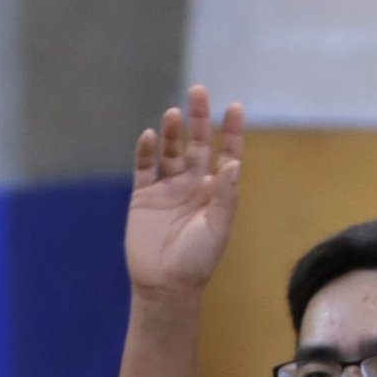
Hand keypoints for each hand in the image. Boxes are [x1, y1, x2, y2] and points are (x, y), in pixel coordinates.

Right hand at [125, 88, 243, 297]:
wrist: (164, 285)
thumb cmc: (197, 260)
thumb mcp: (218, 227)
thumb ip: (226, 194)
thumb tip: (233, 162)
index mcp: (215, 190)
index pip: (226, 152)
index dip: (230, 130)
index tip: (234, 107)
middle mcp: (192, 183)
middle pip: (197, 143)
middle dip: (198, 118)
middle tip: (197, 91)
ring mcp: (166, 188)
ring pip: (170, 150)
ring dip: (172, 132)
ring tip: (173, 113)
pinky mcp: (143, 197)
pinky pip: (144, 168)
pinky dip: (145, 151)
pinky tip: (148, 136)